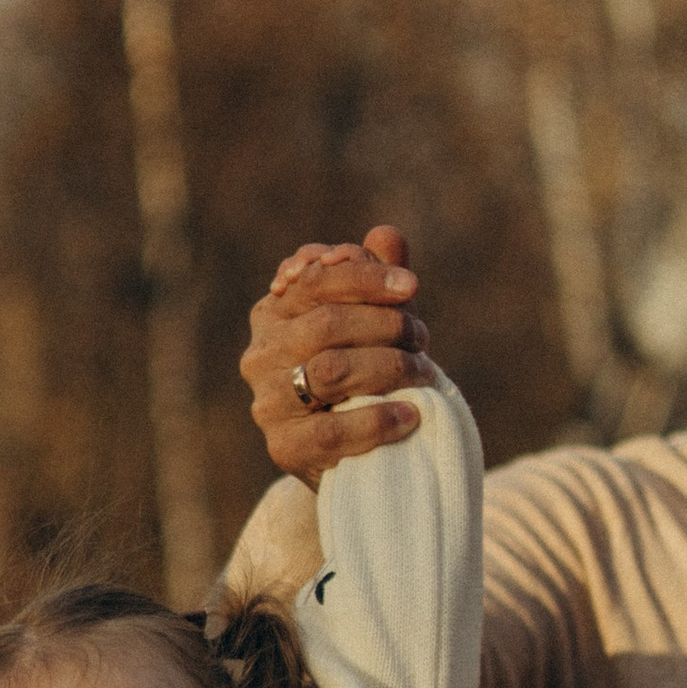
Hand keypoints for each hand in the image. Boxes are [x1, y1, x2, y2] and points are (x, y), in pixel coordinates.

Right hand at [239, 225, 437, 483]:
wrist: (355, 452)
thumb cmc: (363, 372)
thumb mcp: (373, 322)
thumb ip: (376, 279)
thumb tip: (387, 235)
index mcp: (274, 312)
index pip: (314, 280)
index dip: (363, 277)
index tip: (410, 285)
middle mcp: (261, 354)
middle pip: (325, 323)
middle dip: (385, 325)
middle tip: (422, 337)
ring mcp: (268, 404)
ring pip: (330, 371)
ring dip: (389, 367)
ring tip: (425, 373)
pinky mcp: (284, 448)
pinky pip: (331, 431)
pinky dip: (378, 420)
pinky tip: (411, 414)